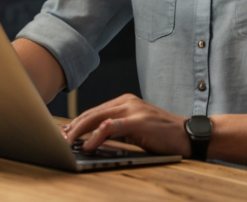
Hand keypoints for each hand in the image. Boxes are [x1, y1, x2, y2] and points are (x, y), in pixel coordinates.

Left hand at [61, 93, 191, 156]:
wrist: (187, 134)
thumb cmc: (162, 135)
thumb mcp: (135, 130)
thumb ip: (116, 130)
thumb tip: (92, 141)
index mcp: (124, 102)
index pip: (93, 112)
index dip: (76, 124)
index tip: (62, 136)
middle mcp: (126, 101)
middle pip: (91, 113)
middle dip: (73, 128)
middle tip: (58, 141)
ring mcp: (132, 109)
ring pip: (97, 118)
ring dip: (79, 132)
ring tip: (67, 143)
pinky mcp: (138, 120)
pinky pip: (111, 127)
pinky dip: (97, 136)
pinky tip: (88, 145)